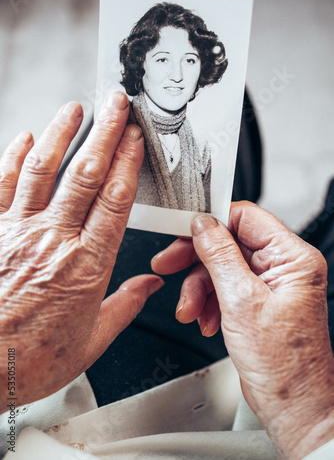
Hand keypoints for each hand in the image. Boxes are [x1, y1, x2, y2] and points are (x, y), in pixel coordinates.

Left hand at [0, 91, 162, 411]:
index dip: (128, 163)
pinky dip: (13, 158)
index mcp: (86, 266)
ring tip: (74, 108)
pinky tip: (24, 138)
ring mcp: (18, 232)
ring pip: (43, 171)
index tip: (136, 139)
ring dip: (60, 134)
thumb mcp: (91, 342)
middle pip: (85, 175)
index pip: (114, 200)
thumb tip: (150, 285)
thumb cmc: (31, 359)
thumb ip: (125, 306)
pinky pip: (2, 186)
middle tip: (116, 105)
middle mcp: (53, 240)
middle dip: (104, 133)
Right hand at [152, 202, 333, 458]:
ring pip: (223, 266)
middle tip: (170, 264)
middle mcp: (284, 267)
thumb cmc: (284, 366)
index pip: (246, 217)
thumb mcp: (241, 302)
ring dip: (199, 287)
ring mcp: (271, 285)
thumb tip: (203, 225)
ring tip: (190, 309)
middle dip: (196, 259)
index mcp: (292, 258)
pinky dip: (208, 301)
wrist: (292, 406)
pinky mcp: (259, 301)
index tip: (183, 229)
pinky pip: (226, 287)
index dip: (211, 221)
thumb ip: (219, 256)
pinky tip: (205, 319)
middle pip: (229, 242)